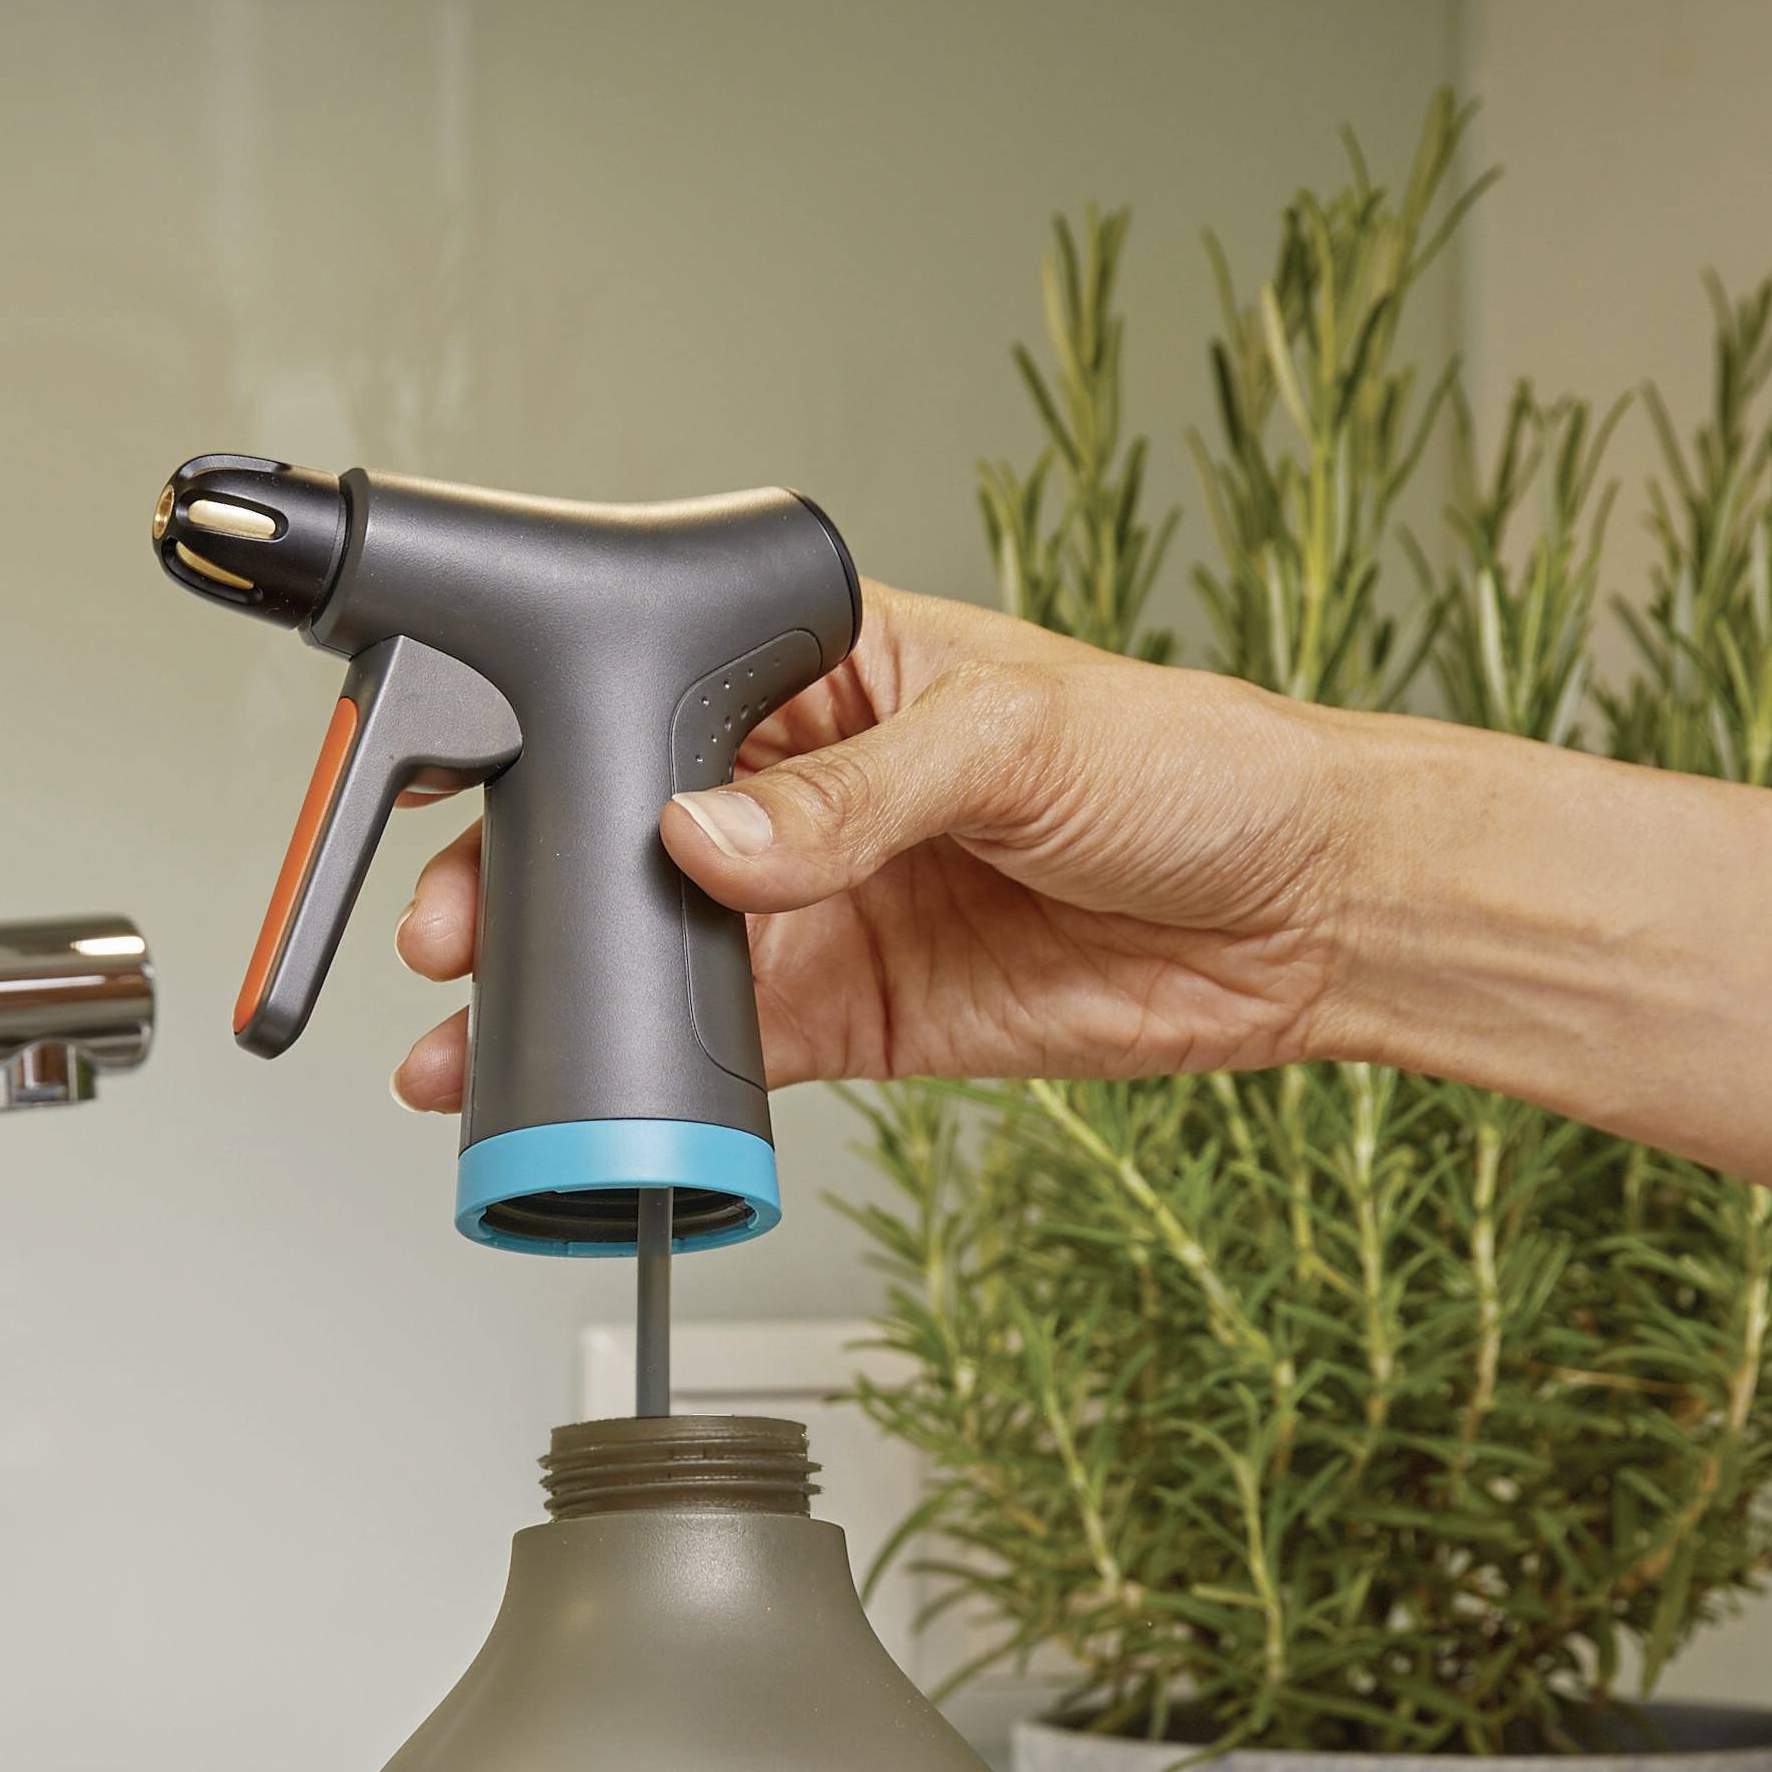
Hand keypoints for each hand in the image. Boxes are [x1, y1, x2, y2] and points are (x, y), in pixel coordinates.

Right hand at [385, 586, 1369, 1114]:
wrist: (1315, 916)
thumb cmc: (1198, 766)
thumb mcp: (1018, 743)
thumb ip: (855, 797)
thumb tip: (704, 840)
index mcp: (830, 666)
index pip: (655, 691)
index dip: (558, 742)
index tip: (477, 787)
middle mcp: (809, 784)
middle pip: (622, 834)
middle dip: (523, 888)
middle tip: (457, 942)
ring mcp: (826, 903)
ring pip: (655, 952)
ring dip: (566, 999)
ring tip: (475, 1049)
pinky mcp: (861, 1013)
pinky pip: (731, 1051)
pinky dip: (659, 1084)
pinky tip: (594, 1104)